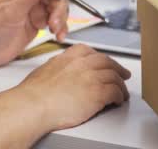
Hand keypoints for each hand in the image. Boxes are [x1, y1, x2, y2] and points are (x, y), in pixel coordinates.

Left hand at [0, 0, 70, 65]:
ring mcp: (36, 10)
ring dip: (61, 18)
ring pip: (58, 7)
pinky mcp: (39, 24)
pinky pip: (57, 22)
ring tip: (55, 31)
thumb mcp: (8, 12)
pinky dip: (61, 28)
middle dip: (59, 5)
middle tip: (54, 21)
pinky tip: (58, 35)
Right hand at [17, 45, 131, 130]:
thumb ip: (57, 68)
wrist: (34, 105)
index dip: (102, 59)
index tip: (105, 63)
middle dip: (117, 68)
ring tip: (123, 92)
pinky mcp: (98, 93)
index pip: (91, 52)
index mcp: (70, 57)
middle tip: (122, 74)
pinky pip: (115, 91)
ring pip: (114, 77)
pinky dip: (119, 96)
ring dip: (121, 85)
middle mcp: (83, 64)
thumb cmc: (34, 94)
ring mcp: (92, 77)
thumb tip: (59, 74)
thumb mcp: (45, 70)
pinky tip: (118, 100)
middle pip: (107, 62)